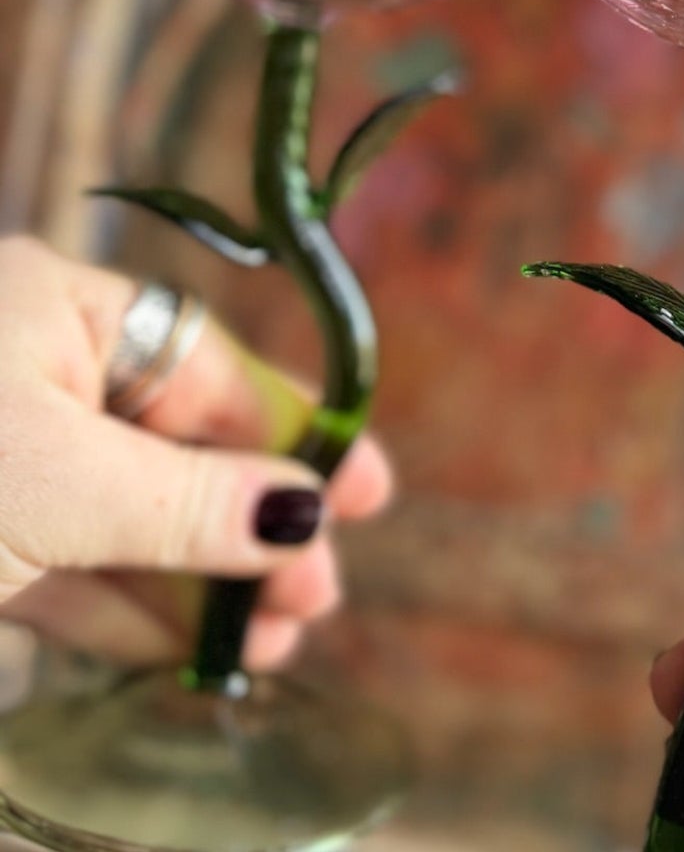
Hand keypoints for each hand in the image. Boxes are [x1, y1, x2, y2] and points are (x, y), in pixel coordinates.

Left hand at [0, 235, 391, 671]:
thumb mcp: (56, 483)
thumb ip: (186, 501)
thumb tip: (305, 511)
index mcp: (64, 313)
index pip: (215, 374)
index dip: (297, 440)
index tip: (366, 497)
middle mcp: (44, 375)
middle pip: (184, 451)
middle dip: (254, 530)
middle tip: (314, 600)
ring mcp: (11, 461)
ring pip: (133, 520)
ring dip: (203, 587)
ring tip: (266, 646)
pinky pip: (74, 570)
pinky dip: (133, 613)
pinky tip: (189, 651)